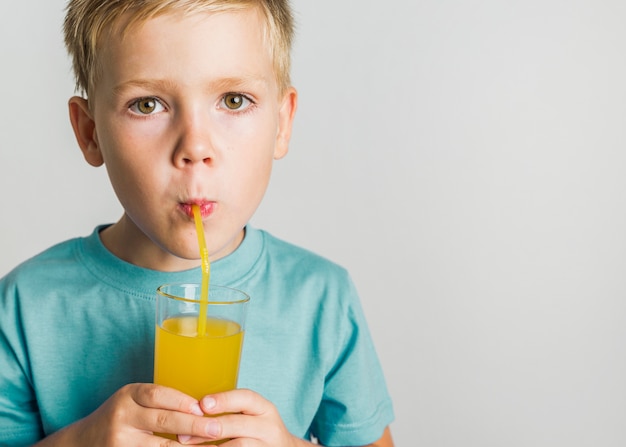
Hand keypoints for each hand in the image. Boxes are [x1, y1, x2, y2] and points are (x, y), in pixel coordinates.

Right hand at [35, 383, 215, 445]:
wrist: (83, 442)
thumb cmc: (120, 416)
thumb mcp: (133, 400)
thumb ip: (160, 400)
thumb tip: (205, 405)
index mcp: (128, 395)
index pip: (156, 395)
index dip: (181, 401)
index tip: (203, 408)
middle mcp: (122, 417)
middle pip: (162, 420)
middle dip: (192, 426)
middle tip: (216, 429)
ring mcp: (121, 442)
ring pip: (160, 446)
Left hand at [177, 389, 310, 445]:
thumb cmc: (257, 431)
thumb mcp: (252, 416)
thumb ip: (231, 410)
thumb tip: (191, 407)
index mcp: (264, 409)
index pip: (246, 398)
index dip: (224, 399)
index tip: (202, 404)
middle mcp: (269, 427)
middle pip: (238, 424)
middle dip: (208, 428)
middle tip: (183, 435)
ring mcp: (267, 446)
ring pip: (238, 446)